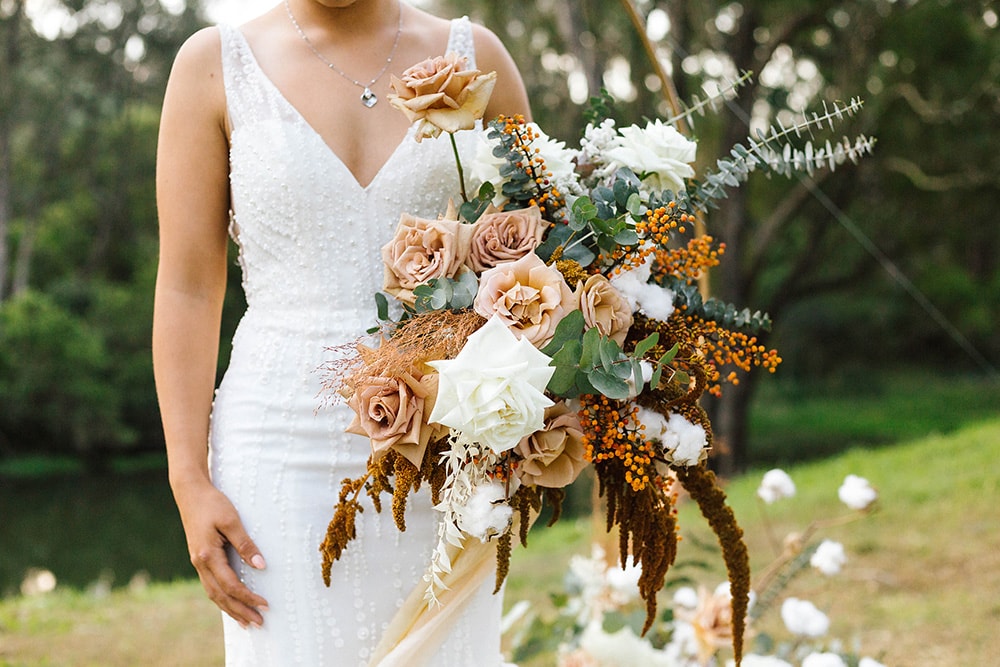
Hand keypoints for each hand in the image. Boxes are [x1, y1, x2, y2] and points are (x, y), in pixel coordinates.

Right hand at [172, 479, 268, 627]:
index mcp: (207, 555)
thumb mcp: (232, 520)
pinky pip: (211, 585)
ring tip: (246, 621)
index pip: (231, 585)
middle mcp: (200, 563)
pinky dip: (222, 598)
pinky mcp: (200, 559)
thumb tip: (261, 566)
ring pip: (213, 594)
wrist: (190, 493)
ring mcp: (198, 563)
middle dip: (240, 611)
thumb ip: (245, 544)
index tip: (265, 604)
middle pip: (221, 596)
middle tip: (259, 623)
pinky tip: (231, 603)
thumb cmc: (213, 503)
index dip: (248, 597)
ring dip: (230, 609)